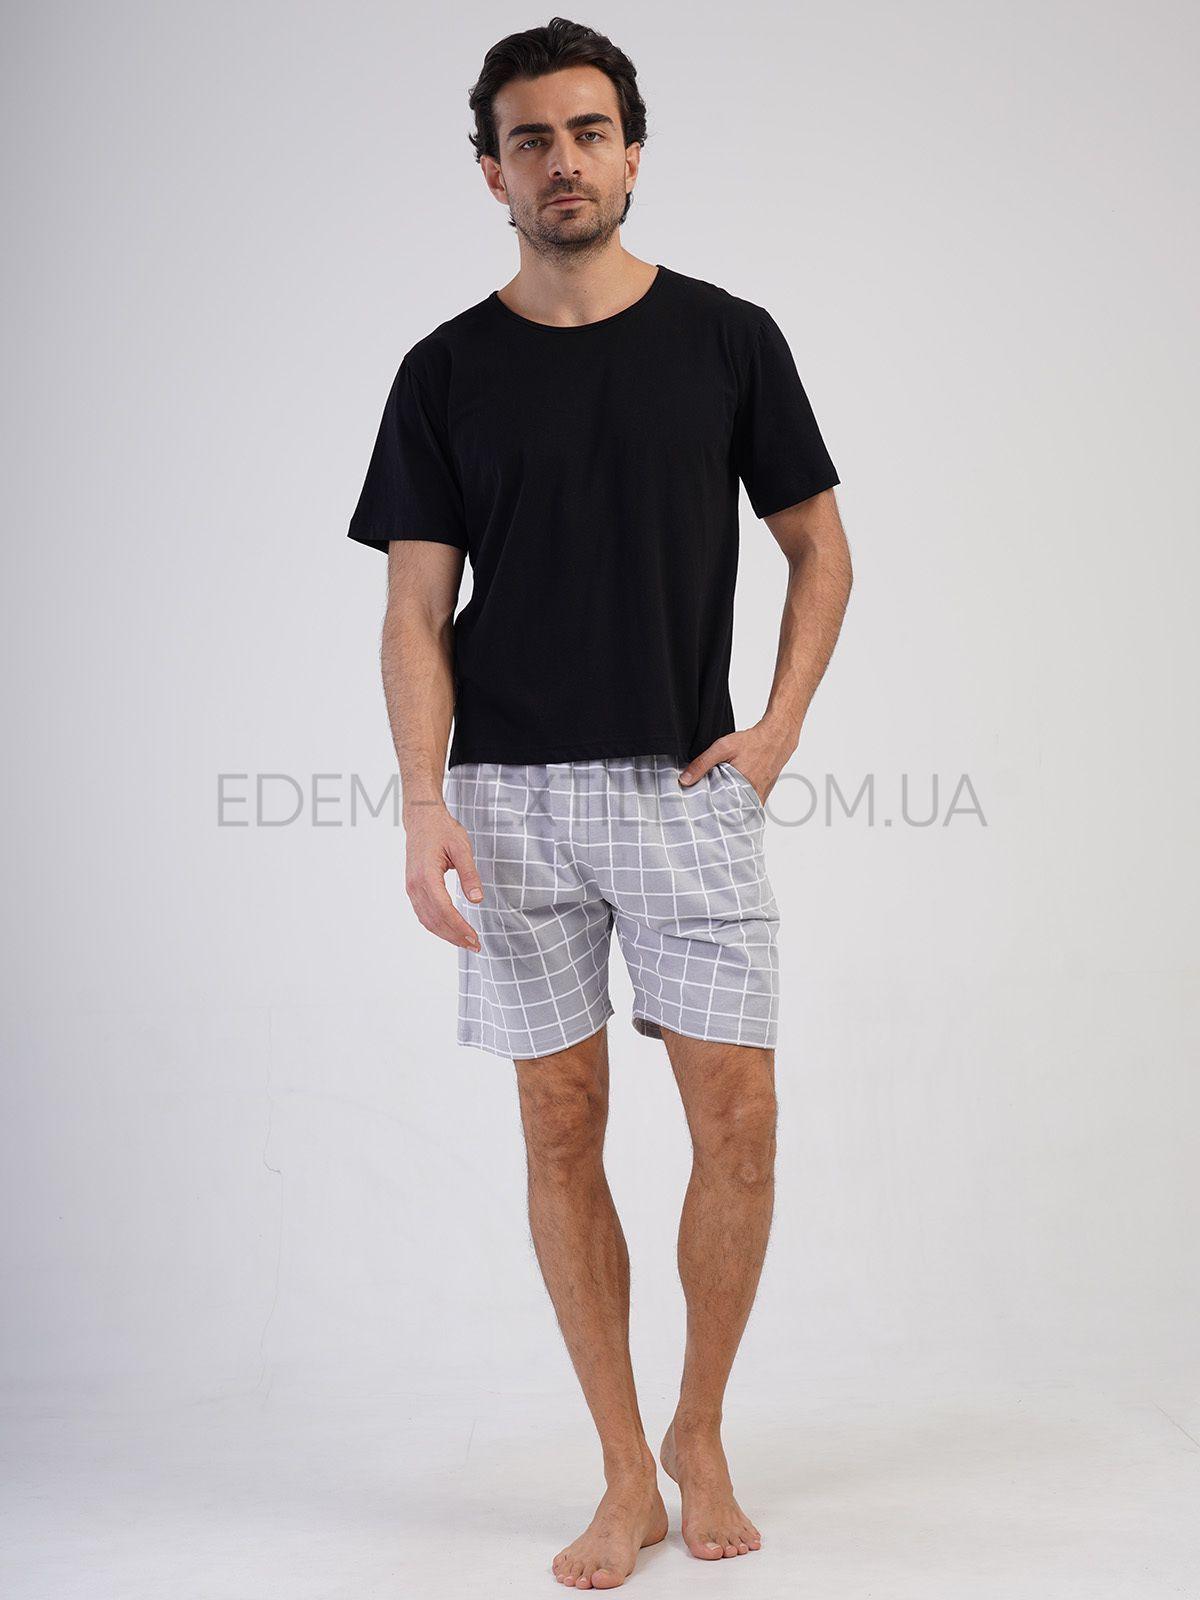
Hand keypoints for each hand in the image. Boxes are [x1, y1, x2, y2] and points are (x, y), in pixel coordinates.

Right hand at [403, 799, 483, 950]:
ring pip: (426, 920)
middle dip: (454, 936)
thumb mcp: (461, 848)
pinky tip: (450, 930)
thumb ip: (469, 874)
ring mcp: (411, 888)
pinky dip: (436, 926)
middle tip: (475, 945)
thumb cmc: (441, 830)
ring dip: (445, 934)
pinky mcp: (413, 888)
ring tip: (465, 942)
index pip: (443, 909)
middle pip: (434, 920)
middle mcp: (415, 885)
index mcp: (426, 875)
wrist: (421, 819)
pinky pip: (423, 913)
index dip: (459, 927)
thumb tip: (477, 899)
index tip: (474, 937)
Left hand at [677, 724, 793, 807]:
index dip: (709, 813)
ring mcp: (760, 796)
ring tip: (717, 811)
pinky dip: (741, 805)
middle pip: (731, 812)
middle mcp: (753, 795)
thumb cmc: (752, 742)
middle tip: (705, 815)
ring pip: (741, 810)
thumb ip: (702, 764)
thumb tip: (684, 780)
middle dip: (718, 814)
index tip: (698, 815)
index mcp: (742, 786)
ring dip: (730, 810)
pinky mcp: (764, 794)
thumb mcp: (722, 748)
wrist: (777, 738)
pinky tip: (731, 801)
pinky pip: (750, 805)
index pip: (720, 809)